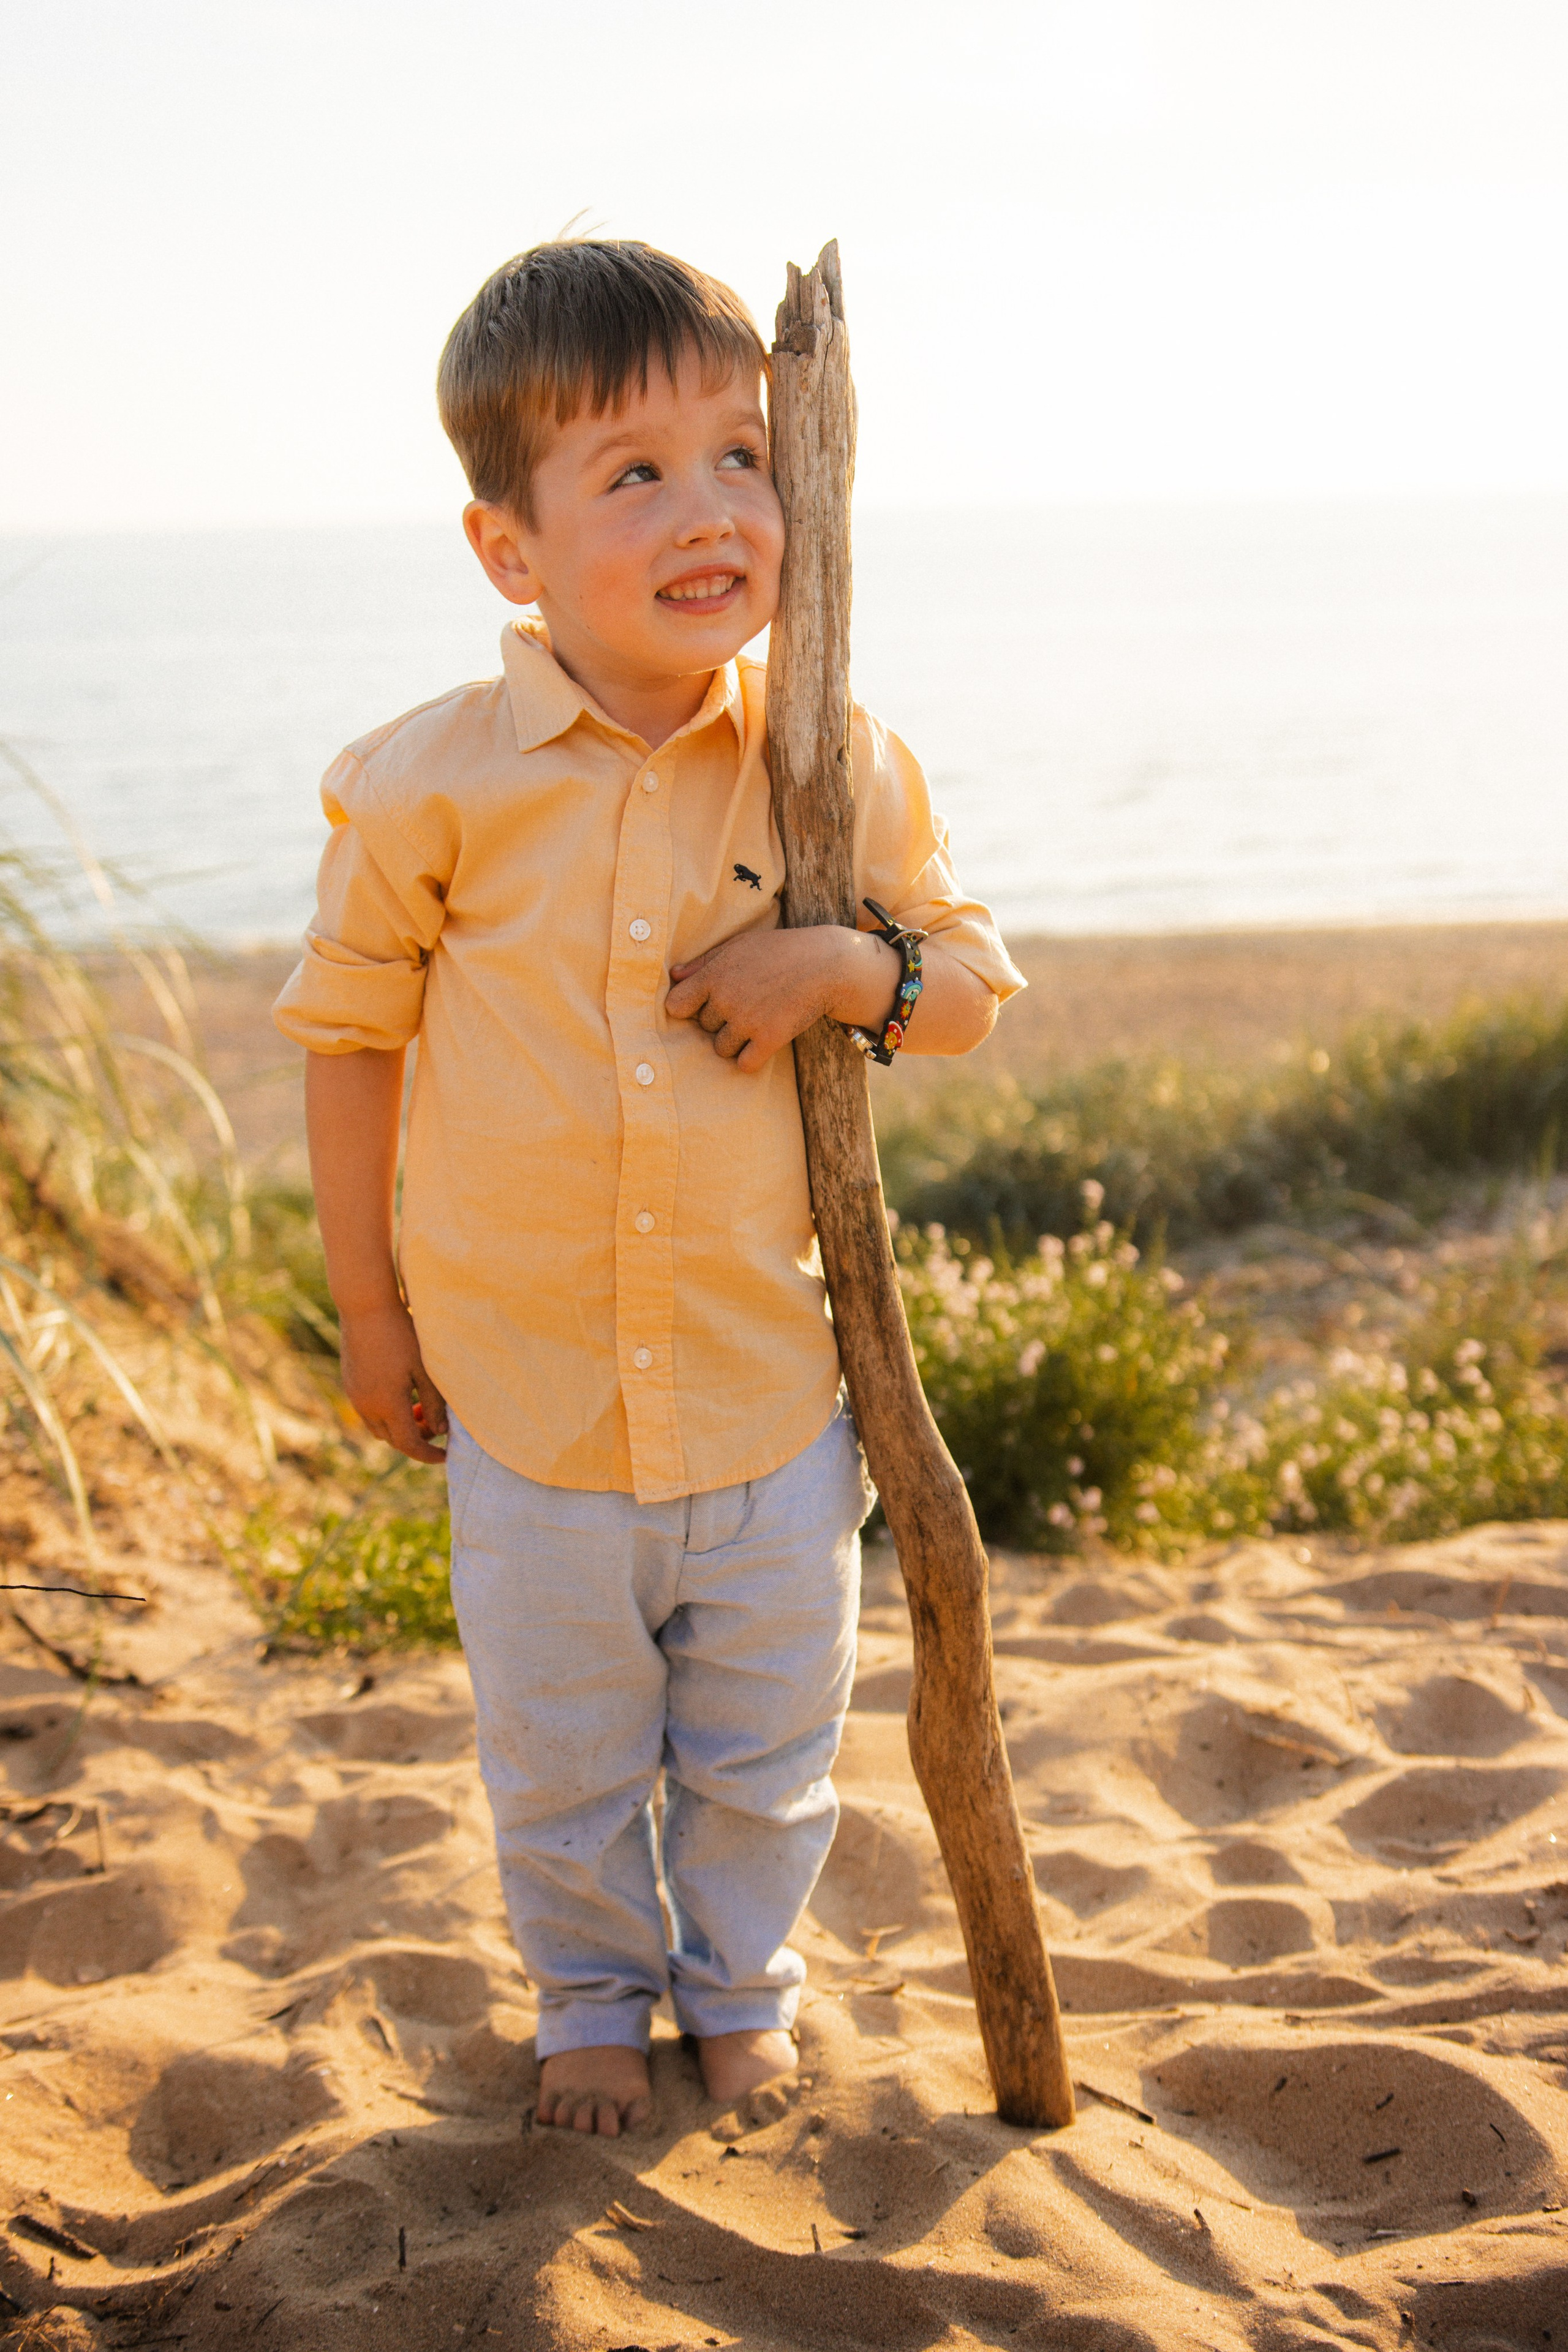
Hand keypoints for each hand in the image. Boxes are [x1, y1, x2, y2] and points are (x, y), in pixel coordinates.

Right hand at [337, 1299, 448, 1462]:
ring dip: (399, 1428)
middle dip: (416, 1440)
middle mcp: (366, 1406)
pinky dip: (386, 1414)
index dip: (428, 1455)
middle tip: (436, 1427)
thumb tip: (440, 1432)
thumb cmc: (402, 1334)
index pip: (409, 1445)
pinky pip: (368, 1412)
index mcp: (387, 1405)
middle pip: (393, 1440)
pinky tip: (402, 1394)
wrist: (366, 1307)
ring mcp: (354, 1395)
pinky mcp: (350, 1384)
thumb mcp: (425, 1369)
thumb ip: (434, 1403)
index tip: (446, 1455)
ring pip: (379, 1428)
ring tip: (420, 1408)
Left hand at [666, 924, 894, 1072]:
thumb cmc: (780, 951)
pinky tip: (762, 1044)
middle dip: (719, 1020)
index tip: (701, 1004)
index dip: (687, 1007)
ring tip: (755, 1023)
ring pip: (721, 1049)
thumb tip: (673, 976)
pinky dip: (751, 1058)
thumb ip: (704, 962)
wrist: (827, 964)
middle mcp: (726, 999)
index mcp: (714, 975)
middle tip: (745, 1005)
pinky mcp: (769, 1039)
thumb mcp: (739, 945)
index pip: (676, 1006)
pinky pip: (744, 1064)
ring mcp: (747, 1021)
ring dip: (734, 1041)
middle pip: (703, 1027)